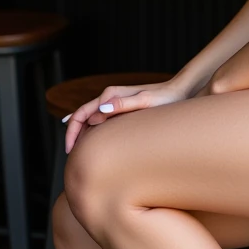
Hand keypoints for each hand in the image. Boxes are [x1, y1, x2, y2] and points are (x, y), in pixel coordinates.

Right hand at [62, 76, 198, 153]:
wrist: (178, 92)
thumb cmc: (163, 99)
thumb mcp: (144, 102)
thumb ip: (122, 105)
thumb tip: (99, 113)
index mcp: (110, 95)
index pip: (81, 113)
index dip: (72, 132)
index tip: (70, 151)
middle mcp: (109, 96)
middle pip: (82, 115)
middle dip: (73, 134)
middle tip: (71, 156)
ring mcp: (115, 102)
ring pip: (90, 118)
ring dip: (82, 134)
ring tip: (79, 154)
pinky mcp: (122, 108)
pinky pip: (101, 121)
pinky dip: (92, 132)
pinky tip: (94, 145)